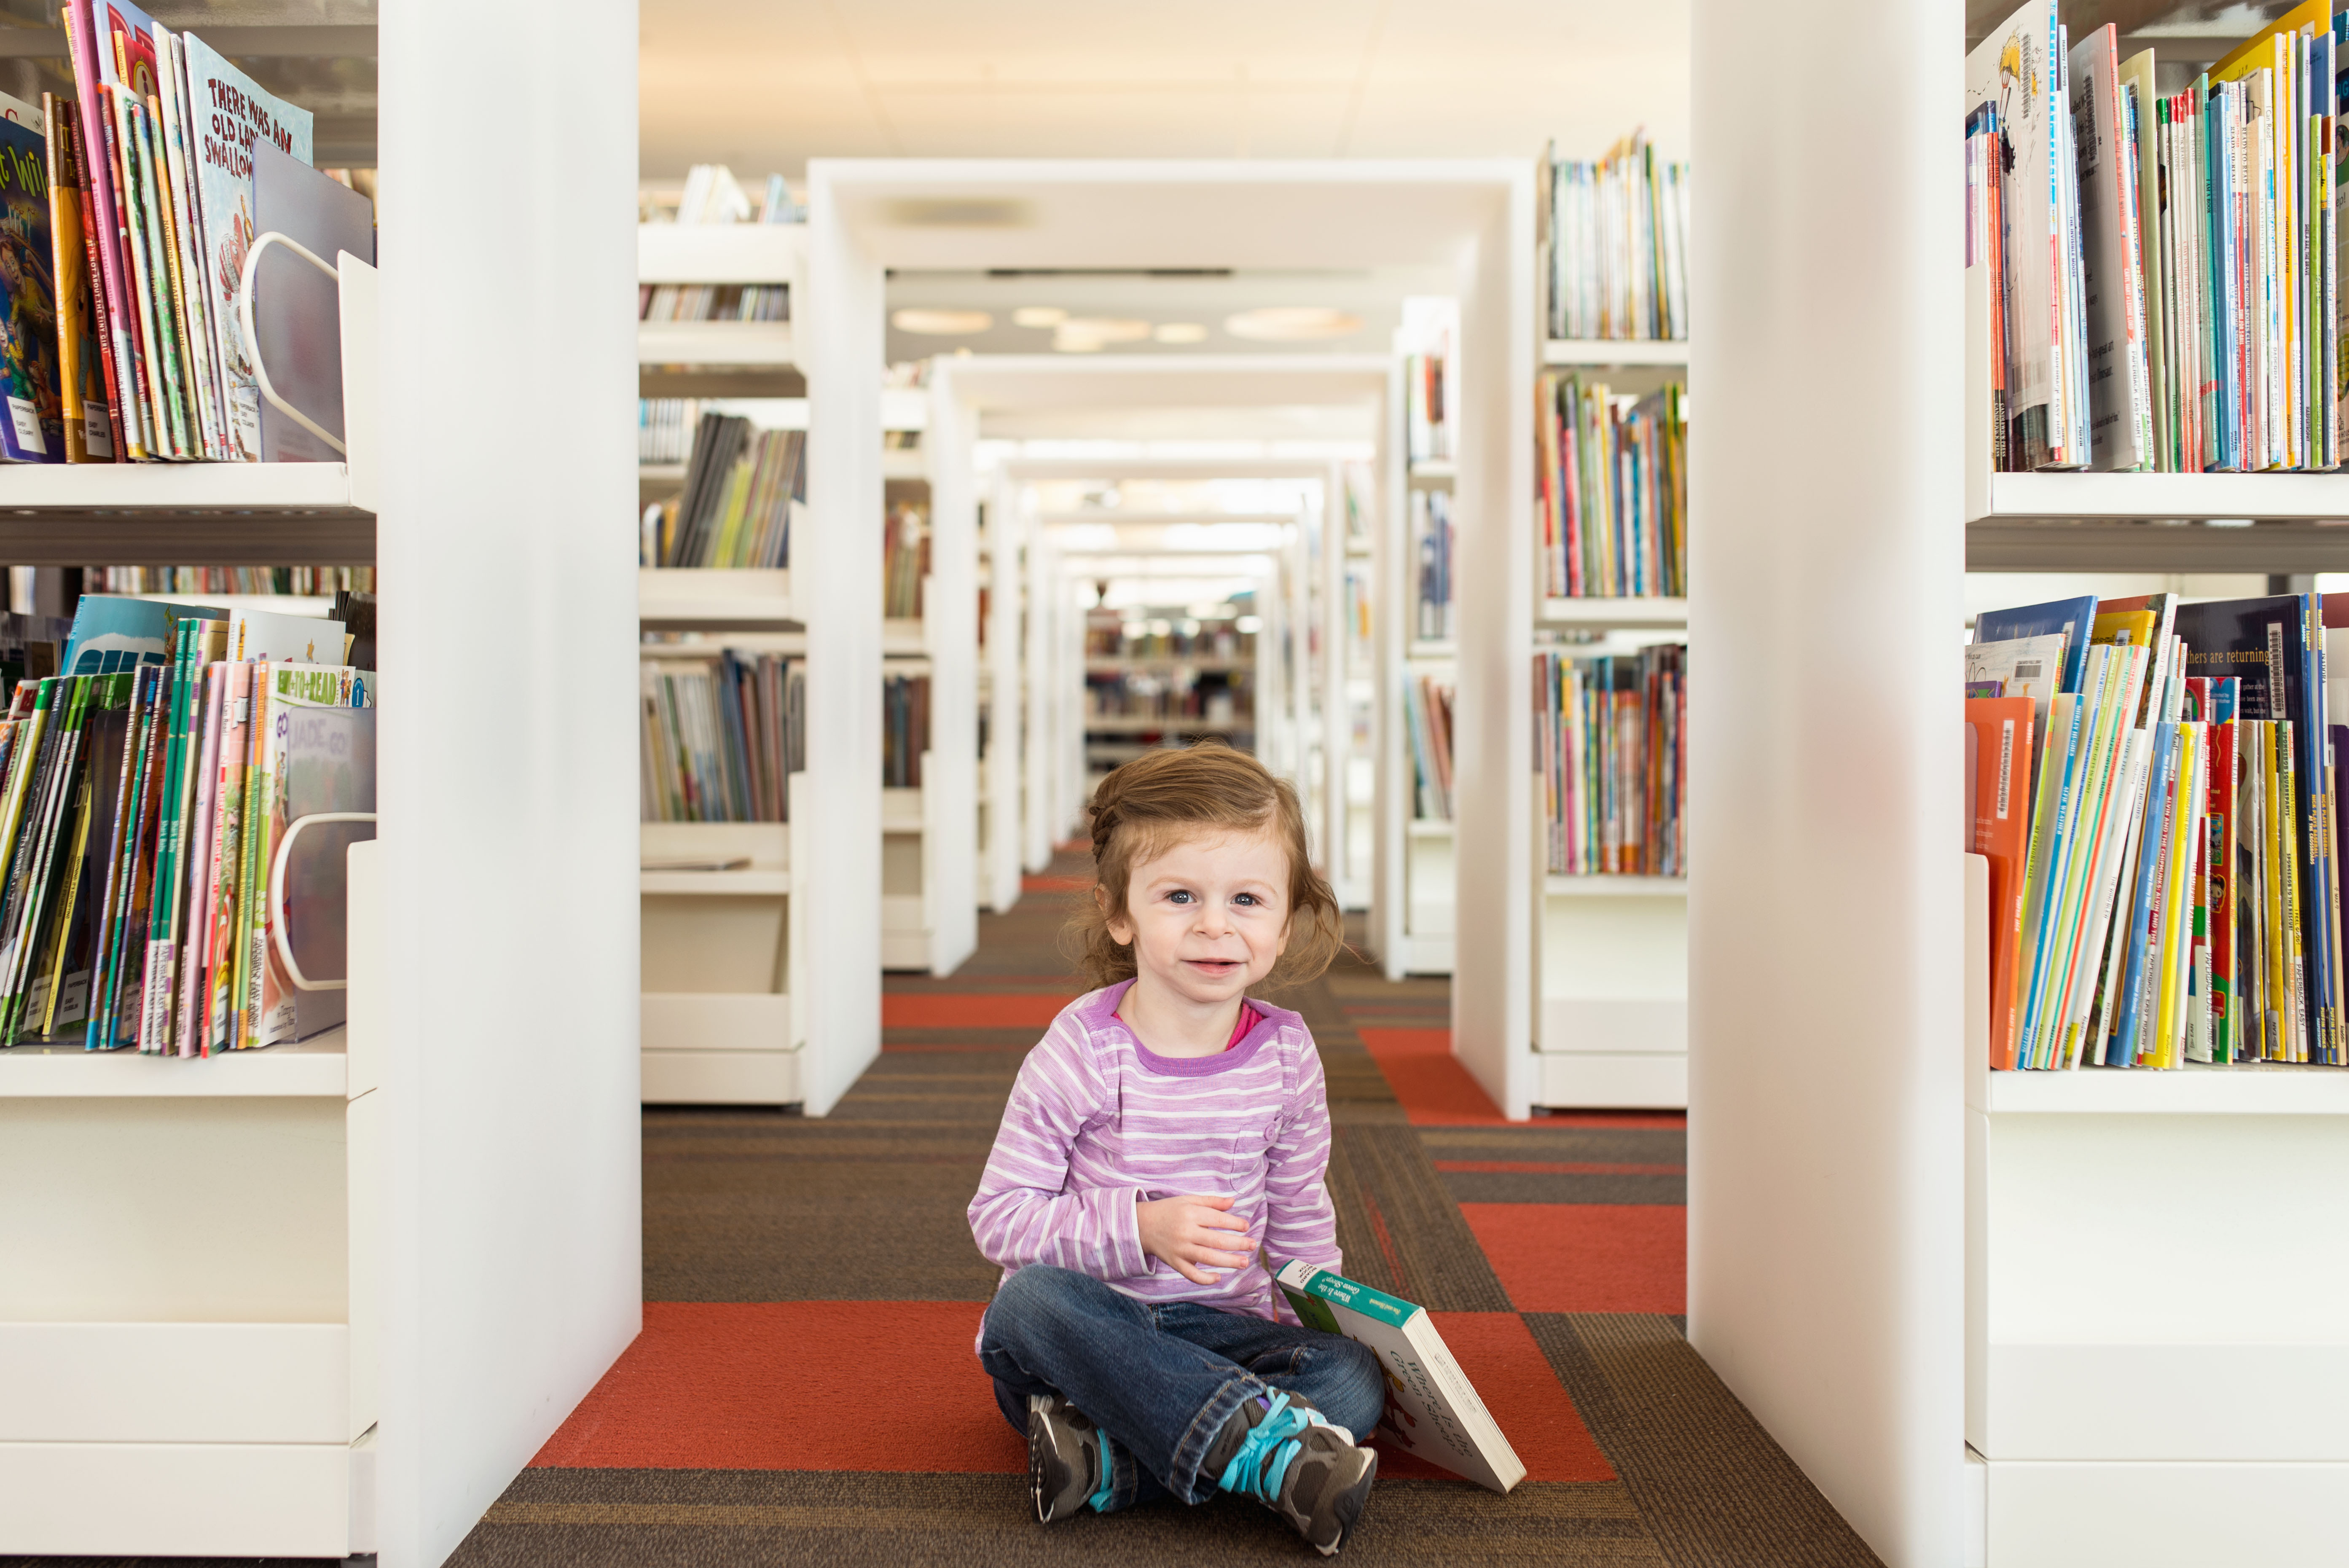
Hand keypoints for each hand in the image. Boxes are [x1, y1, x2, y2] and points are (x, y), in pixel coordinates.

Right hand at [1137, 1193, 1252, 1284]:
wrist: (1141, 1225)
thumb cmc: (1169, 1210)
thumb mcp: (1188, 1200)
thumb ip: (1211, 1202)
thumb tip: (1233, 1202)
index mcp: (1190, 1214)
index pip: (1217, 1220)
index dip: (1234, 1224)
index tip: (1246, 1227)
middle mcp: (1185, 1232)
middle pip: (1216, 1241)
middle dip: (1237, 1244)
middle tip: (1252, 1246)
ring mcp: (1180, 1249)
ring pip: (1207, 1258)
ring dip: (1228, 1262)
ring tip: (1244, 1262)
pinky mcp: (1174, 1263)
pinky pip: (1191, 1274)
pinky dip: (1205, 1279)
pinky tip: (1218, 1277)